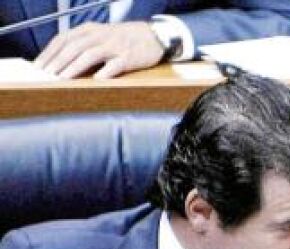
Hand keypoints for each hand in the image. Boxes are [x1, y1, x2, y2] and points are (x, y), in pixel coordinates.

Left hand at [34, 22, 164, 79]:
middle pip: (74, 47)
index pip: (64, 38)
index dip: (50, 52)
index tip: (39, 66)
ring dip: (75, 67)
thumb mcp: (100, 35)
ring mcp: (115, 46)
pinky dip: (105, 72)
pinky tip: (96, 80)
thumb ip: (82, 45)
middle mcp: (100, 35)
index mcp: (90, 29)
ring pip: (91, 54)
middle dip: (58, 61)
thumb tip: (60, 63)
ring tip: (63, 78)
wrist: (153, 35)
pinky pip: (115, 64)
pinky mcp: (129, 57)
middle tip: (47, 75)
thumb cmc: (123, 39)